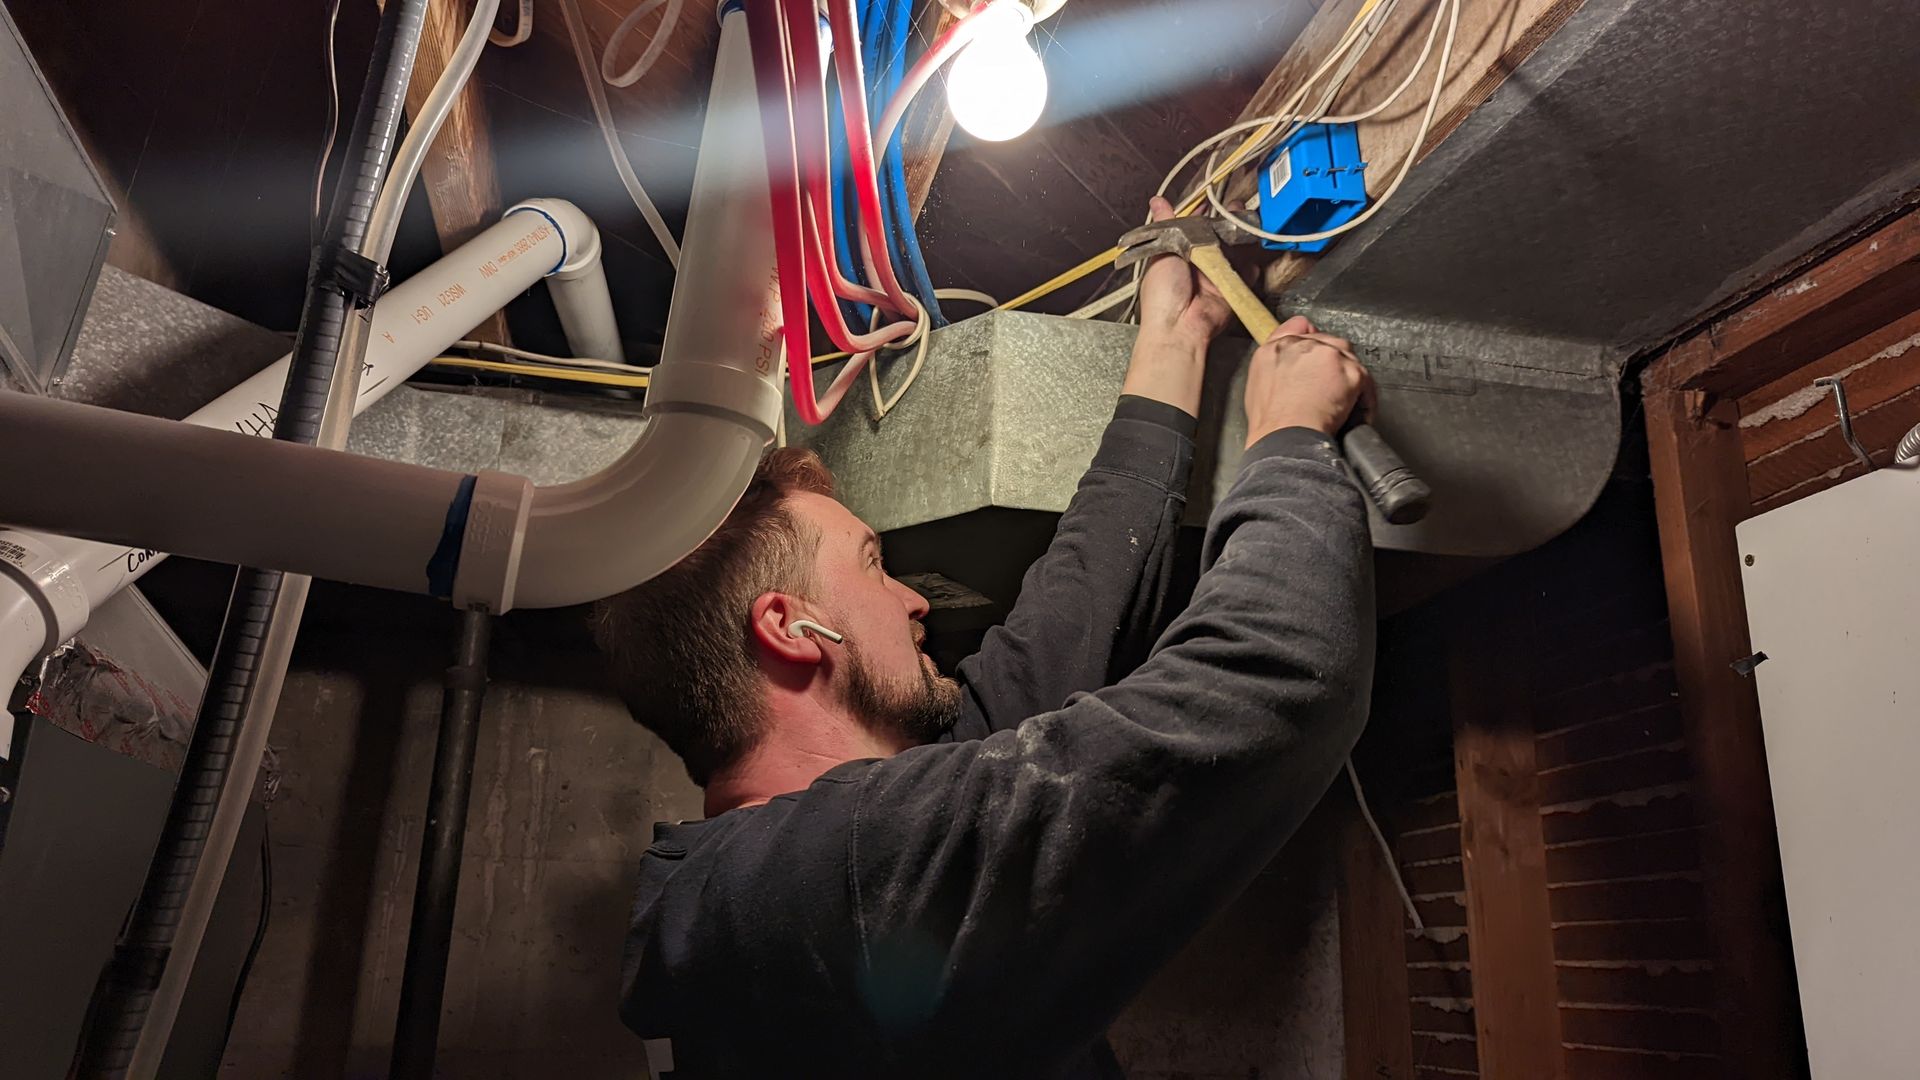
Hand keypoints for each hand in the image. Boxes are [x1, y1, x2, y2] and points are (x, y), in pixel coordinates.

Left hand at [1122, 199, 1234, 414]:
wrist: (1178, 325)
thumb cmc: (1163, 293)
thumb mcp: (1162, 250)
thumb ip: (1166, 224)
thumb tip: (1158, 201)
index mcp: (1180, 254)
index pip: (1194, 228)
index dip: (1204, 214)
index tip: (1212, 200)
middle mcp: (1199, 264)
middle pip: (1218, 238)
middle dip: (1228, 223)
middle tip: (1238, 207)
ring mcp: (1217, 277)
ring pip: (1234, 252)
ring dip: (1241, 238)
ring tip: (1249, 223)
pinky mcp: (1231, 290)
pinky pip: (1246, 274)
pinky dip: (1250, 265)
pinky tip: (1253, 251)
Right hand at [1244, 316, 1375, 444]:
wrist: (1286, 436)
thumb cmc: (1270, 422)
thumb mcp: (1256, 387)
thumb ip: (1273, 366)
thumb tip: (1288, 365)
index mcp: (1277, 347)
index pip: (1300, 328)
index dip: (1311, 344)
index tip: (1316, 358)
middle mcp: (1304, 345)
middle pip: (1328, 342)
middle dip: (1331, 362)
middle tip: (1328, 388)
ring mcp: (1330, 355)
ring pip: (1348, 356)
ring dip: (1346, 376)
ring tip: (1339, 401)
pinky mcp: (1352, 371)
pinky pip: (1366, 380)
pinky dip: (1363, 398)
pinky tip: (1352, 412)